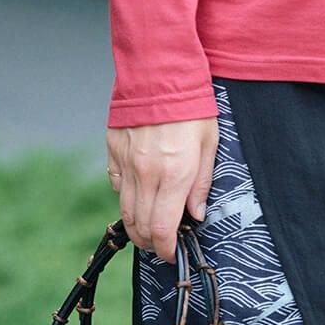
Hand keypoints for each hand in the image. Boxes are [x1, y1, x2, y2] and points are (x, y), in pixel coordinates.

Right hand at [106, 116, 218, 260]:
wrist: (161, 71)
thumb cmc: (193, 105)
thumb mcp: (210, 144)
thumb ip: (201, 184)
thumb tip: (196, 216)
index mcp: (174, 174)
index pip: (162, 229)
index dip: (166, 249)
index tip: (172, 252)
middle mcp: (146, 173)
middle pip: (140, 226)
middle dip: (151, 243)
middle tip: (163, 242)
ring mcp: (126, 162)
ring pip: (124, 210)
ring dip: (136, 226)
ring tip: (150, 226)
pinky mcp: (113, 150)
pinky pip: (116, 184)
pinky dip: (125, 197)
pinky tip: (138, 194)